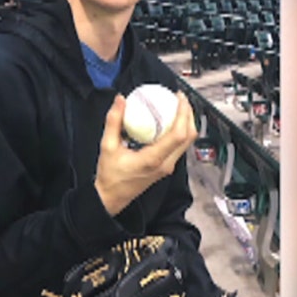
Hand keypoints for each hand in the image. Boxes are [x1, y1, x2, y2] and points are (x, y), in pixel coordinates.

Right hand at [94, 93, 197, 216]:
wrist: (111, 197)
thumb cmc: (110, 177)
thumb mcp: (107, 146)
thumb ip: (114, 122)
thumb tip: (120, 101)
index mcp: (153, 159)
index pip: (178, 134)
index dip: (183, 113)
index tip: (179, 99)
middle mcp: (165, 164)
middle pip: (189, 137)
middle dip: (188, 114)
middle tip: (180, 98)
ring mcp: (167, 167)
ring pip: (186, 142)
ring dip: (186, 122)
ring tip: (177, 106)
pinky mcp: (166, 166)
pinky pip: (179, 146)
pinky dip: (179, 131)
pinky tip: (168, 121)